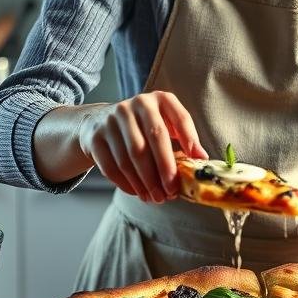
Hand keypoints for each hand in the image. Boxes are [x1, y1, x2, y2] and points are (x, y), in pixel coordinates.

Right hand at [79, 91, 206, 203]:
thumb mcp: (164, 123)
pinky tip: (138, 193)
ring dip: (145, 182)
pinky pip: (112, 167)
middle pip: (155, 138)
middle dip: (165, 168)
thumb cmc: (142, 128)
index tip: (197, 160)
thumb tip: (202, 158)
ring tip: (155, 198)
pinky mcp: (96, 137)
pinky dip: (127, 184)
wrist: (98, 122)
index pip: (180, 117)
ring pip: (132, 157)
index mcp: (160, 99)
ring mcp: (113, 119)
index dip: (190, 138)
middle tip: (171, 191)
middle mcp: (137, 104)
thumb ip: (184, 138)